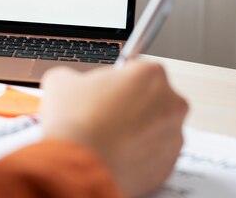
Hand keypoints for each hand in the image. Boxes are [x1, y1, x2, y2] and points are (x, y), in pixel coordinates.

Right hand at [40, 61, 187, 196]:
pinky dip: (137, 153)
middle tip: (102, 113)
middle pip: (150, 96)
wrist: (80, 167)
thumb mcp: (61, 81)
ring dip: (135, 129)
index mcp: (150, 74)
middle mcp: (170, 102)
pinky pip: (153, 153)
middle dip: (130, 103)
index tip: (103, 89)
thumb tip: (72, 83)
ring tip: (105, 136)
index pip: (135, 68)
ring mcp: (173, 135)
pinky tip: (113, 153)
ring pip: (154, 126)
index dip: (115, 79)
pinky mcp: (169, 164)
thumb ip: (75, 76)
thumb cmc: (76, 123)